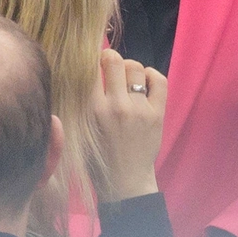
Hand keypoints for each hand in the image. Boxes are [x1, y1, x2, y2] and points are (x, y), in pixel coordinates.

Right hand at [92, 48, 165, 202]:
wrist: (124, 178)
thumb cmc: (96, 155)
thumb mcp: (79, 128)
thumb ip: (80, 103)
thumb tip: (79, 73)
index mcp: (92, 110)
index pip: (90, 69)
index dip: (90, 60)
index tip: (90, 63)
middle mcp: (116, 106)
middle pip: (114, 61)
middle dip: (109, 58)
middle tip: (108, 65)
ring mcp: (139, 109)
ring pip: (135, 68)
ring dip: (129, 67)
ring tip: (126, 77)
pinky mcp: (157, 113)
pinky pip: (158, 80)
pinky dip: (151, 75)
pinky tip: (144, 81)